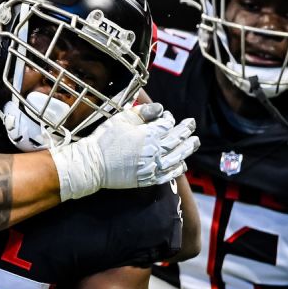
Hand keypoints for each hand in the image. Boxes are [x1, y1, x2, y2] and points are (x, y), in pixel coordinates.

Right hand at [50, 103, 198, 199]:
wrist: (92, 165)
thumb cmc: (105, 139)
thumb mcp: (121, 119)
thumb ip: (142, 112)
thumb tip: (160, 108)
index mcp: (150, 135)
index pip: (167, 124)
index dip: (169, 118)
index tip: (166, 116)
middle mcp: (155, 151)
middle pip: (176, 139)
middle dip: (186, 130)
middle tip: (192, 124)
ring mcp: (153, 167)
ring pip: (177, 157)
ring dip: (187, 149)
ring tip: (195, 142)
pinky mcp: (147, 179)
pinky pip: (168, 175)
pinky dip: (177, 169)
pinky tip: (182, 165)